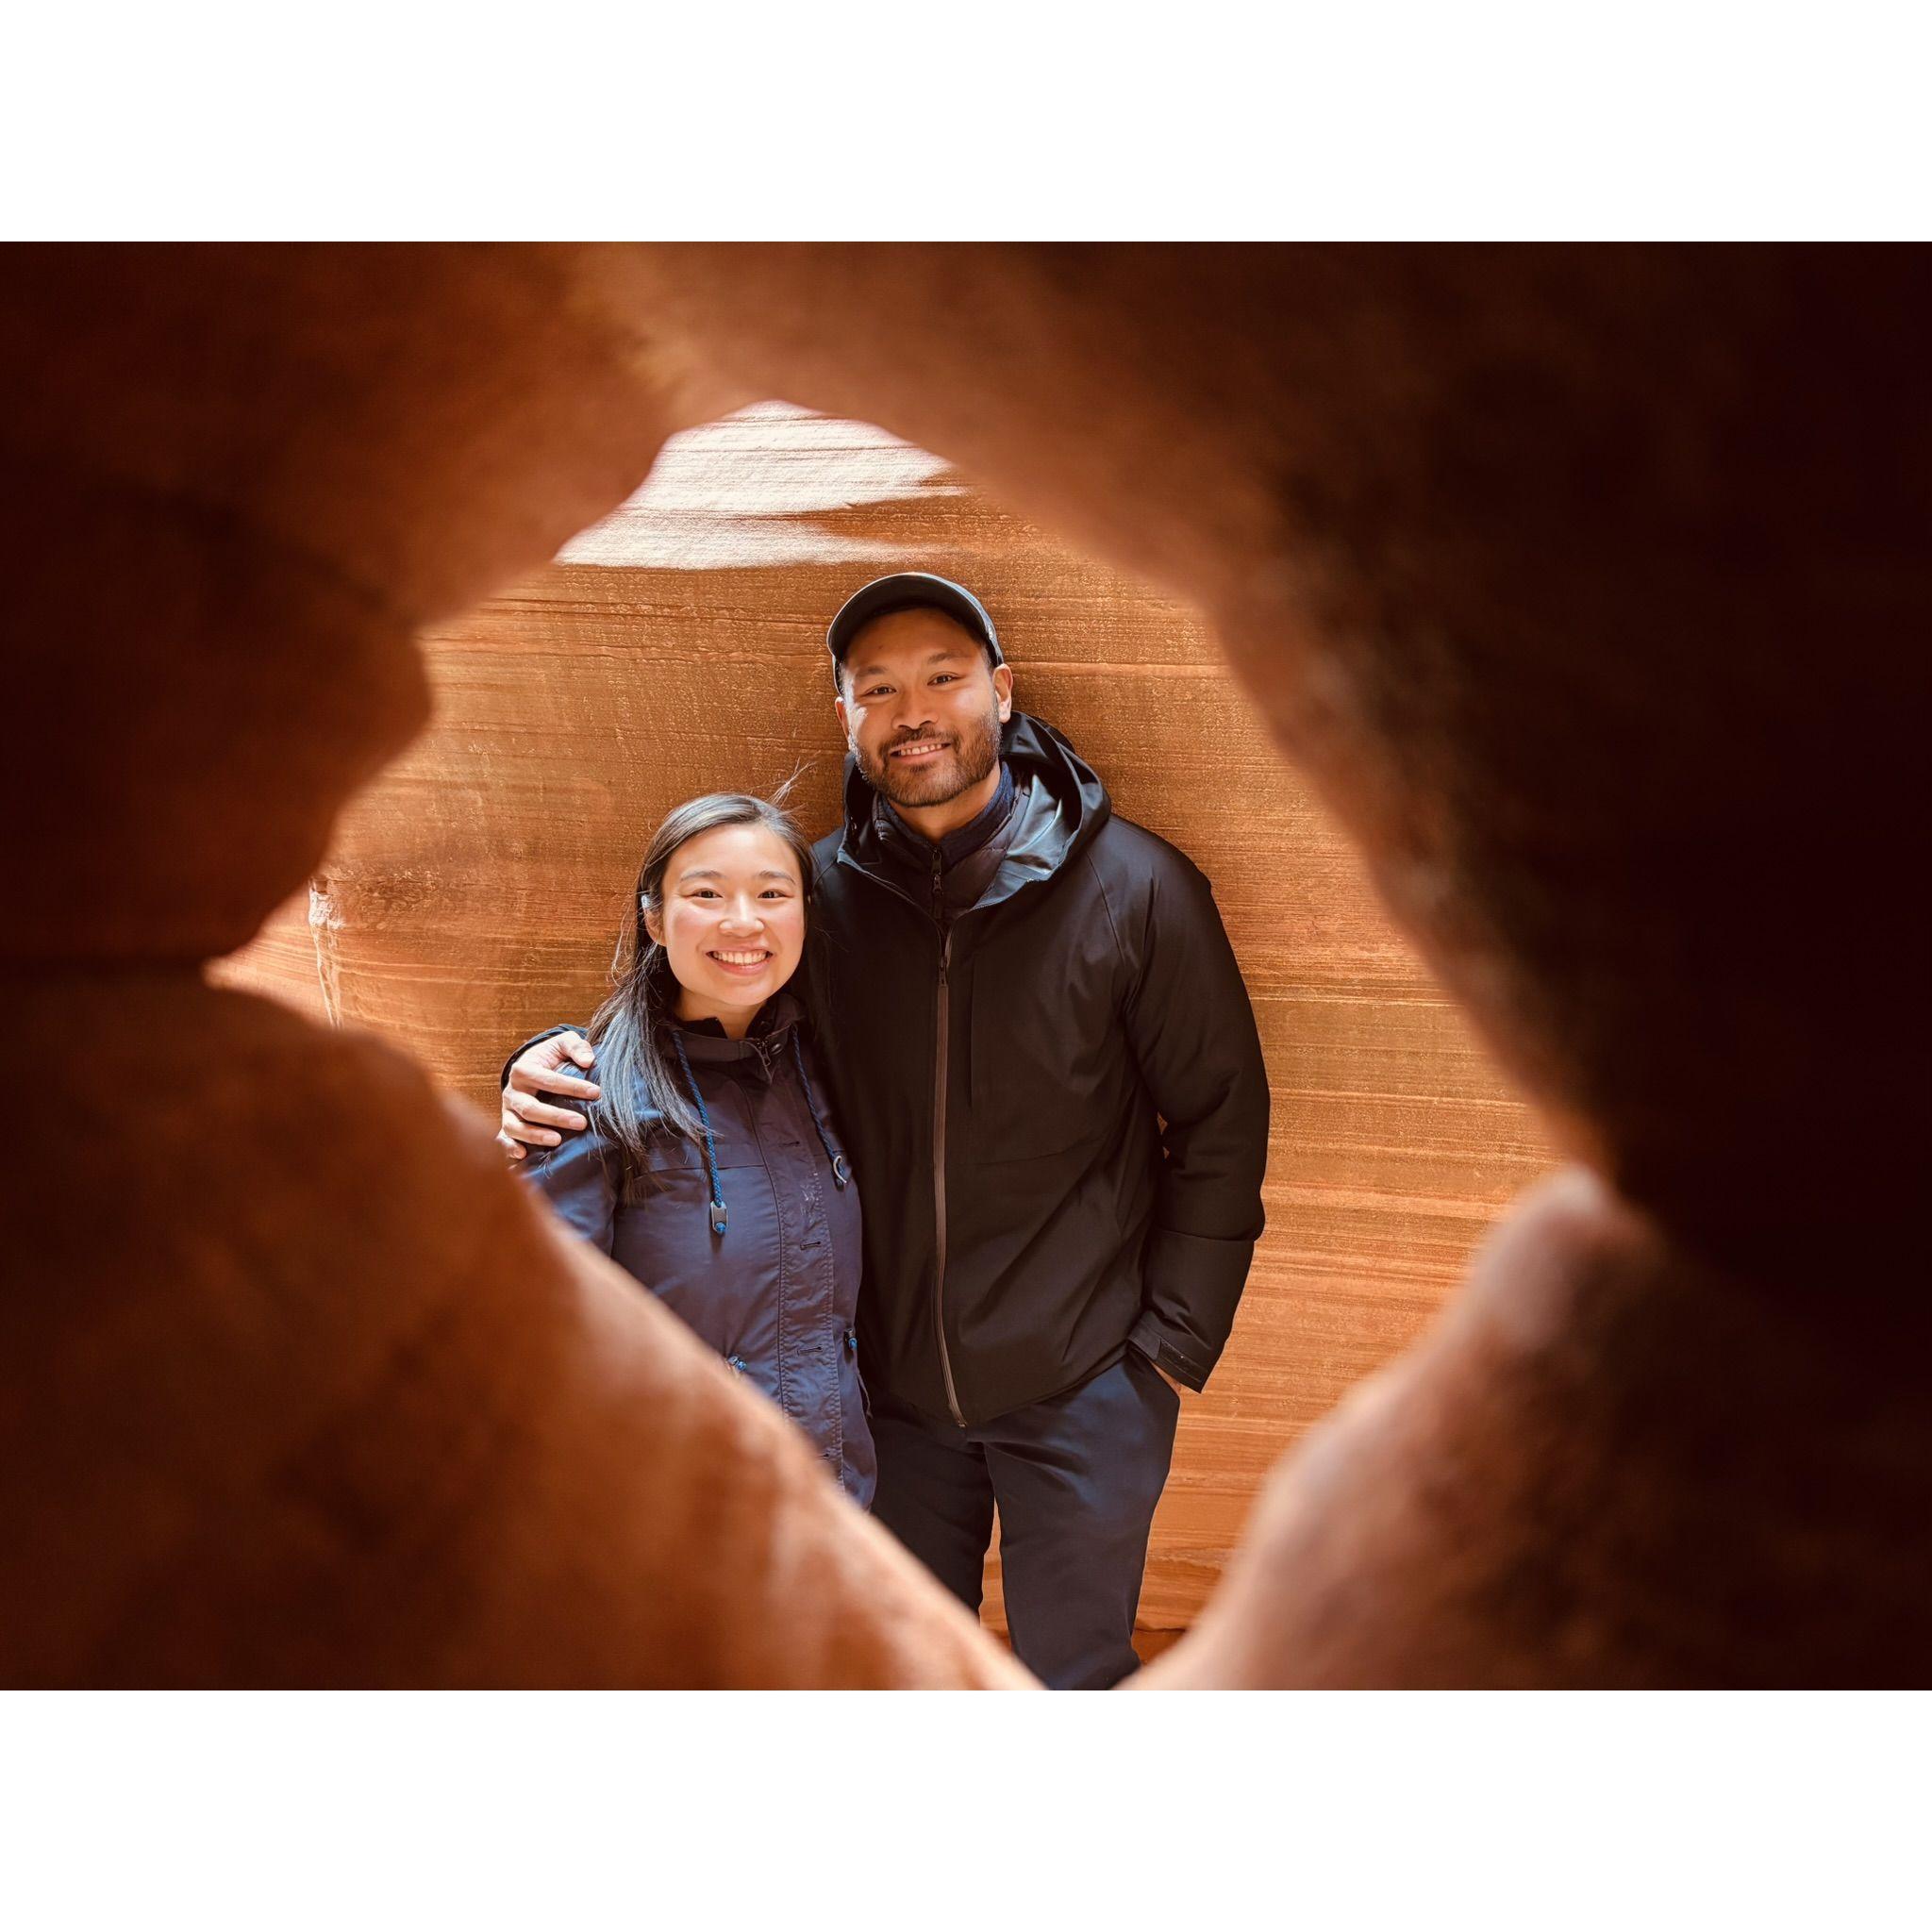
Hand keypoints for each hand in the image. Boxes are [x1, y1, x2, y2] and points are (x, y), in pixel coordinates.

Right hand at [497, 1032, 600, 1161]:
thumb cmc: (550, 1057)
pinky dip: (509, 1148)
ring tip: (557, 1140)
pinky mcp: (508, 1125)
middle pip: (529, 1108)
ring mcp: (508, 1111)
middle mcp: (512, 1092)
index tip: (596, 1093)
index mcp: (523, 1069)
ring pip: (514, 1126)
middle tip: (582, 1123)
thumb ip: (576, 1046)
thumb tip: (588, 1061)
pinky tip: (523, 1155)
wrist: (531, 1067)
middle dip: (555, 1117)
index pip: (548, 1080)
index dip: (573, 1087)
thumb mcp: (563, 1043)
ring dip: (534, 1135)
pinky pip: (503, 1139)